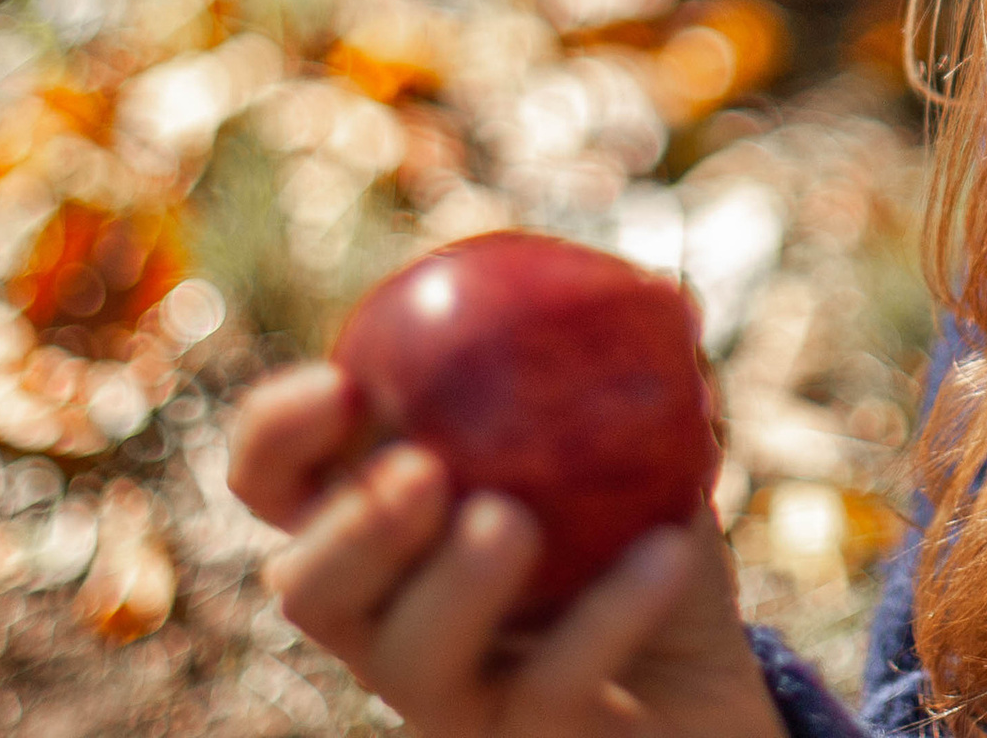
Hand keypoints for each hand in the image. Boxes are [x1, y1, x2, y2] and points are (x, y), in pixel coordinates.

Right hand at [228, 362, 785, 737]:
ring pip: (405, 660)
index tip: (338, 381)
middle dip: (350, 525)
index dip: (276, 436)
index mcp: (388, 525)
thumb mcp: (640, 443)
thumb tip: (659, 289)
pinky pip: (547, 689)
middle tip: (419, 472)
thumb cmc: (645, 543)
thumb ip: (622, 368)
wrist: (709, 688)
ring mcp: (455, 698)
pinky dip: (605, 617)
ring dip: (452, 586)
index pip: (280, 484)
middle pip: (312, 586)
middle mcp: (393, 620)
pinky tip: (667, 550)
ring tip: (511, 523)